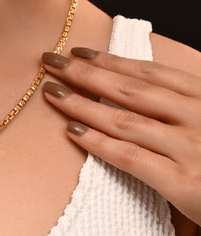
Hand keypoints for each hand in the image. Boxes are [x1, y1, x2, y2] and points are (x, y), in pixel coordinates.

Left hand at [41, 48, 200, 225]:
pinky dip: (99, 143)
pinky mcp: (186, 184)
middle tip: (49, 61)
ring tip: (52, 92)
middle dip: (85, 73)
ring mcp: (191, 148)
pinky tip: (73, 132)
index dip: (109, 59)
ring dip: (82, 104)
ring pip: (124, 121)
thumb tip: (130, 78)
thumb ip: (178, 99)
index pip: (147, 72)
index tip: (76, 50)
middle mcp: (197, 116)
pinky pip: (131, 158)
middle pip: (129, 90)